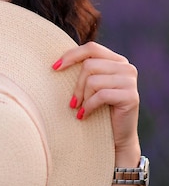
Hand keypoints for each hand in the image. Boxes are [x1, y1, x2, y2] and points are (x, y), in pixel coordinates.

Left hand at [53, 41, 139, 158]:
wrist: (116, 137)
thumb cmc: (98, 110)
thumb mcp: (90, 87)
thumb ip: (84, 71)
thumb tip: (56, 61)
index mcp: (117, 60)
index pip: (91, 48)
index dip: (71, 55)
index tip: (54, 68)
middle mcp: (127, 67)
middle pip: (89, 65)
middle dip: (76, 85)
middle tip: (72, 102)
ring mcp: (130, 81)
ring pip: (93, 81)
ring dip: (82, 97)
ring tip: (80, 109)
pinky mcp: (131, 96)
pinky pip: (101, 95)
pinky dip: (88, 106)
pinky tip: (83, 115)